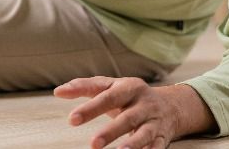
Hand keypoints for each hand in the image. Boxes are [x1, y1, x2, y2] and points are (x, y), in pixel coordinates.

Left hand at [55, 77, 196, 148]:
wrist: (171, 105)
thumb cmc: (129, 95)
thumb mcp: (109, 86)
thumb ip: (83, 87)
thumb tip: (57, 92)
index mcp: (129, 87)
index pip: (107, 97)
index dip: (90, 109)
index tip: (72, 119)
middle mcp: (144, 104)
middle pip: (127, 118)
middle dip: (111, 131)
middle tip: (93, 144)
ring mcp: (154, 121)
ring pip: (145, 134)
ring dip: (133, 145)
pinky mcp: (162, 137)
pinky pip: (157, 146)